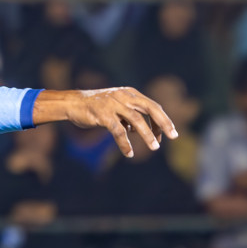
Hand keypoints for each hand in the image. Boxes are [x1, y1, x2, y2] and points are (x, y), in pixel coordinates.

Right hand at [35, 87, 178, 157]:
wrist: (73, 104)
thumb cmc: (97, 108)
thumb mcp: (118, 109)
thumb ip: (131, 118)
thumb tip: (145, 132)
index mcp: (130, 94)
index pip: (153, 106)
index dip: (164, 120)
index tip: (171, 134)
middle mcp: (124, 96)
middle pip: (150, 108)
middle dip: (163, 123)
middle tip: (173, 137)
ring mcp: (113, 104)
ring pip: (136, 120)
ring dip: (147, 135)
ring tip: (154, 148)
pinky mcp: (103, 114)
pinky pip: (118, 131)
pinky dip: (125, 143)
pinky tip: (129, 153)